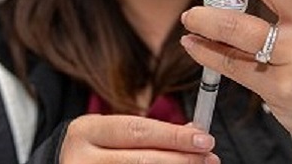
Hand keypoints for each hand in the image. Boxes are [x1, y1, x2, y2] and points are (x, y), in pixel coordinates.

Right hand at [60, 114, 219, 163]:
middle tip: (211, 158)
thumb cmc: (97, 150)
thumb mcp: (113, 132)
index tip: (205, 139)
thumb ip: (151, 132)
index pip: (137, 131)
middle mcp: (81, 160)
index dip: (173, 136)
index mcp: (85, 132)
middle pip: (142, 162)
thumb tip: (195, 133)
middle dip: (182, 160)